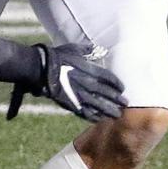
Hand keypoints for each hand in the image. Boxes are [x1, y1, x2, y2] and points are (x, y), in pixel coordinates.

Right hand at [7, 44, 126, 122]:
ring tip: (116, 115)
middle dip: (117, 99)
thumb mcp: (74, 49)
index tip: (122, 88)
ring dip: (110, 111)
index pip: (110, 79)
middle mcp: (90, 84)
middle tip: (125, 104)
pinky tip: (99, 119)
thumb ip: (87, 50)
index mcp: (91, 70)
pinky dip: (93, 117)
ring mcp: (81, 95)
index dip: (117, 85)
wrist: (42, 68)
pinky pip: (86, 113)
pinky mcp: (72, 104)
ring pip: (100, 106)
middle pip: (109, 94)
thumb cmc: (57, 57)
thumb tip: (99, 49)